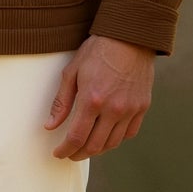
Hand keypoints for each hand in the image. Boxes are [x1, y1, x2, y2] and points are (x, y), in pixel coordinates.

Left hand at [44, 34, 154, 158]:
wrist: (130, 37)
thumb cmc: (97, 51)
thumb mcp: (72, 72)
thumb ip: (61, 102)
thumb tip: (50, 126)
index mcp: (92, 100)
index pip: (76, 137)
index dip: (65, 150)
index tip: (58, 153)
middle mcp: (113, 109)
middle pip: (94, 145)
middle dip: (78, 153)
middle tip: (70, 153)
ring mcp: (130, 109)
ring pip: (112, 143)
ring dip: (97, 150)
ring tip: (86, 147)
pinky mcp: (142, 107)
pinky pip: (129, 133)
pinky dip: (116, 140)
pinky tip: (106, 137)